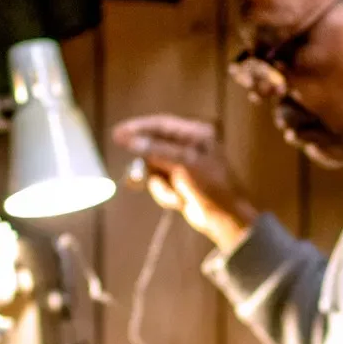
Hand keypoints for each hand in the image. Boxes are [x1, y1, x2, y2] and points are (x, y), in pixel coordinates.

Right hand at [114, 116, 258, 254]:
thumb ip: (157, 150)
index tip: (118, 133)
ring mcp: (182, 165)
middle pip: (154, 145)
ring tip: (175, 195)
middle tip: (133, 170)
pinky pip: (158, 184)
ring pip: (153, 168)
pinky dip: (165, 194)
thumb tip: (130, 140)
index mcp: (196, 134)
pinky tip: (179, 202)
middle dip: (147, 161)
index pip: (162, 124)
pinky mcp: (178, 182)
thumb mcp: (184, 164)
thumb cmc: (211, 186)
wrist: (223, 218)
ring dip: (160, 185)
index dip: (138, 127)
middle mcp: (189, 145)